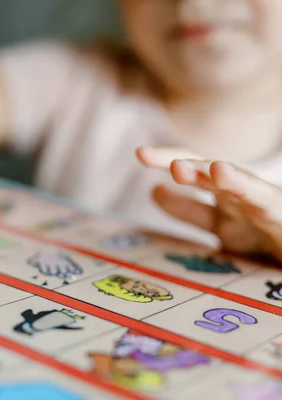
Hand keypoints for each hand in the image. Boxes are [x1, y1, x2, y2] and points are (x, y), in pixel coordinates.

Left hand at [137, 147, 281, 261]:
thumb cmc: (265, 239)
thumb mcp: (222, 227)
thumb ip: (190, 210)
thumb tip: (153, 189)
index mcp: (223, 196)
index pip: (193, 170)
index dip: (166, 158)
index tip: (139, 153)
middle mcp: (241, 194)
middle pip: (208, 170)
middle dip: (180, 160)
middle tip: (148, 157)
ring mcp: (263, 203)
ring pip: (240, 183)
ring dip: (219, 174)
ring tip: (195, 168)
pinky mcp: (280, 213)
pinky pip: (264, 199)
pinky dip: (245, 187)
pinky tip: (225, 176)